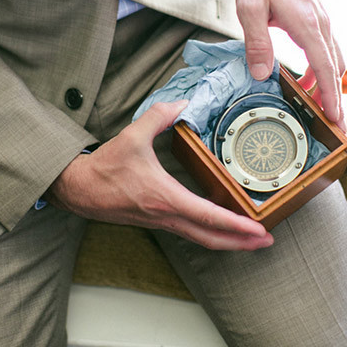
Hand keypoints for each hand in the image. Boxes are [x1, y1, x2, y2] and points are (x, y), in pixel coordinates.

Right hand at [48, 100, 273, 250]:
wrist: (80, 190)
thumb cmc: (105, 168)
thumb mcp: (132, 136)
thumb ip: (158, 116)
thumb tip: (182, 103)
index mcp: (165, 197)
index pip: (207, 216)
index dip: (235, 225)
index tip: (257, 229)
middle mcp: (167, 215)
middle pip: (211, 239)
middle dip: (241, 243)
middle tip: (266, 240)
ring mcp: (163, 222)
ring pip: (202, 239)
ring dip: (229, 242)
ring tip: (252, 239)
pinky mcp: (158, 221)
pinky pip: (191, 233)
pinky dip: (211, 234)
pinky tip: (221, 228)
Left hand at [236, 0, 345, 127]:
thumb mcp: (250, 7)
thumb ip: (256, 41)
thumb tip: (261, 74)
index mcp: (307, 24)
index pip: (324, 67)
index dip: (331, 95)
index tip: (336, 118)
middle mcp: (321, 25)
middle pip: (335, 69)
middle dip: (335, 98)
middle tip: (332, 124)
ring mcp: (323, 23)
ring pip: (334, 61)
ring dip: (328, 85)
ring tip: (316, 107)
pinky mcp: (319, 22)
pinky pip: (327, 51)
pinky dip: (322, 70)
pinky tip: (306, 80)